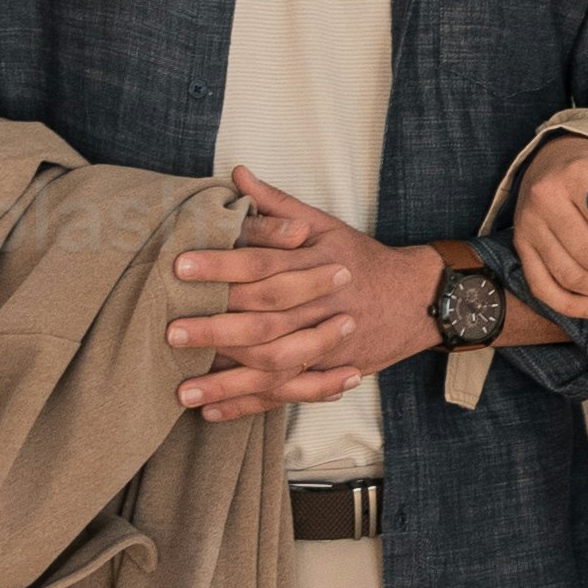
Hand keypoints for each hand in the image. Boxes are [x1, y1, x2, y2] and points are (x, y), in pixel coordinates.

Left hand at [168, 172, 437, 420]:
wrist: (416, 299)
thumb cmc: (360, 259)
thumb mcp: (325, 225)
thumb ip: (277, 204)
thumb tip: (237, 175)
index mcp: (317, 265)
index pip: (262, 265)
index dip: (221, 266)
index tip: (179, 268)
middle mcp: (321, 307)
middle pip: (264, 321)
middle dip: (216, 329)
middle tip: (172, 331)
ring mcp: (327, 346)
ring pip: (273, 365)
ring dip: (227, 381)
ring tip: (181, 389)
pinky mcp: (327, 374)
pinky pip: (285, 395)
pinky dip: (247, 406)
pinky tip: (210, 412)